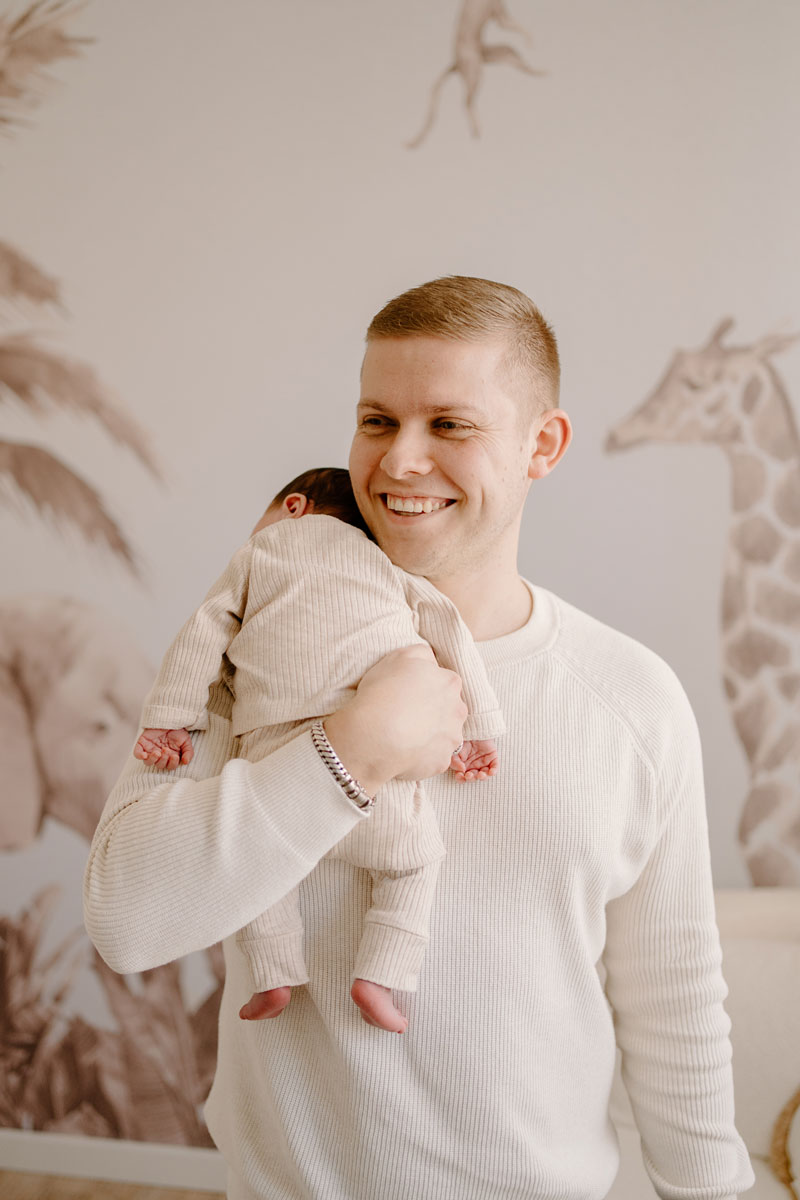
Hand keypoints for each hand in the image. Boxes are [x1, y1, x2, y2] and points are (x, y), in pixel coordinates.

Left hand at [133, 727, 193, 770]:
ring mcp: (150, 750)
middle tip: (166, 749)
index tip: (175, 755)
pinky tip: (144, 755)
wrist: (170, 717)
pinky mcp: (142, 744)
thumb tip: (186, 762)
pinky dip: (139, 755)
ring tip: (157, 752)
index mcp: (170, 757)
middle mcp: (160, 755)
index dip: (172, 763)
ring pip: (148, 762)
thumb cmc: (178, 730)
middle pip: (159, 765)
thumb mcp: (187, 741)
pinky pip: (137, 754)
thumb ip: (188, 752)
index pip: (170, 766)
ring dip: (153, 759)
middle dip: (164, 759)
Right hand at [324, 644, 466, 794]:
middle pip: (450, 709)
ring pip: (444, 735)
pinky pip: (434, 758)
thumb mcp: (401, 656)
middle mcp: (458, 710)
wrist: (374, 735)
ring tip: (404, 736)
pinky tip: (404, 752)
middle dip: (433, 712)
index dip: (426, 688)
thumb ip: (422, 654)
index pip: (445, 683)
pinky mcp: (441, 762)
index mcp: (450, 682)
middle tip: (407, 715)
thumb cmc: (383, 692)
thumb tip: (430, 661)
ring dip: (430, 735)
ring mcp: (451, 739)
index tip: (409, 695)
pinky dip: (422, 756)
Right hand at [450, 737, 498, 781]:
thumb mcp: (455, 751)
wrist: (473, 728)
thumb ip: (455, 762)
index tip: (460, 775)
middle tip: (470, 775)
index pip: (461, 777)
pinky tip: (491, 772)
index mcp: (463, 766)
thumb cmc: (462, 740)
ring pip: (484, 775)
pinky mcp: (492, 758)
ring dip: (482, 777)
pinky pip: (494, 768)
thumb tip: (461, 770)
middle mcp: (473, 766)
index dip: (461, 778)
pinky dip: (493, 771)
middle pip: (473, 777)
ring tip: (480, 775)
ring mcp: (483, 763)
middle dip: (471, 778)